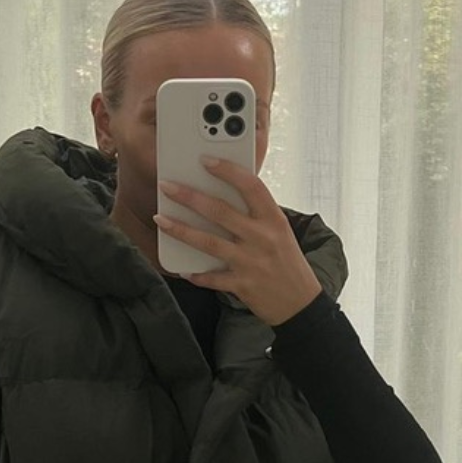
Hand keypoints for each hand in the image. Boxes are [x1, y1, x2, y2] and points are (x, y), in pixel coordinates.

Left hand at [153, 156, 323, 326]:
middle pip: (220, 211)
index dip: (227, 171)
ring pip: (209, 242)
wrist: (300, 303)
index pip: (251, 186)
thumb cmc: (286, 262)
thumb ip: (255, 215)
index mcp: (273, 219)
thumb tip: (220, 197)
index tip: (205, 160)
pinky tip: (182, 269)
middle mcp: (262, 238)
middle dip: (189, 196)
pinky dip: (196, 273)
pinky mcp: (243, 285)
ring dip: (181, 230)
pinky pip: (212, 278)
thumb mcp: (279, 232)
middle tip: (167, 186)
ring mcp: (251, 262)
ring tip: (161, 219)